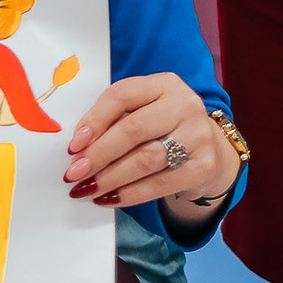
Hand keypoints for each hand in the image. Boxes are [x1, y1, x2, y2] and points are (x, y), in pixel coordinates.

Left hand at [62, 74, 236, 210]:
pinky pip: (159, 184)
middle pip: (133, 130)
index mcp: (164, 84)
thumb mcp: (143, 111)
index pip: (121, 95)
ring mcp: (197, 136)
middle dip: (98, 154)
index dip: (94, 121)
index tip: (73, 146)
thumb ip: (114, 120)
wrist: (209, 149)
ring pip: (145, 159)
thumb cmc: (163, 127)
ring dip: (110, 177)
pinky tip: (109, 198)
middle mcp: (184, 105)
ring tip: (87, 188)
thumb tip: (78, 148)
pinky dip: (130, 194)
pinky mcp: (202, 167)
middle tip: (74, 173)